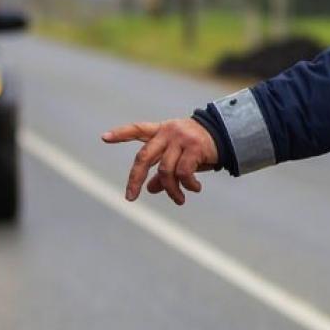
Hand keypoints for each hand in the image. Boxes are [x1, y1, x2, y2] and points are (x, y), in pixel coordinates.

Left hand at [101, 118, 218, 204]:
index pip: (138, 129)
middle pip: (144, 156)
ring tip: (180, 199)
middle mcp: (169, 132)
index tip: (104, 138)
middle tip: (131, 198)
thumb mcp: (178, 155)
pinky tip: (195, 189)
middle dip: (134, 179)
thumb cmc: (197, 146)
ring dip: (172, 190)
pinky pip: (184, 173)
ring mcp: (181, 138)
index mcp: (161, 131)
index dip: (121, 134)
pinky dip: (188, 185)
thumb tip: (149, 189)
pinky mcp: (195, 147)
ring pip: (166, 171)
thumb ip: (163, 170)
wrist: (225, 134)